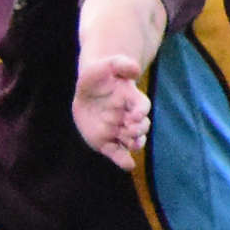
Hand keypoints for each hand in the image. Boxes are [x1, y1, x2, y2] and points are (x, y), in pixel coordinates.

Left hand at [73, 49, 150, 167]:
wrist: (87, 89)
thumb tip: (135, 69)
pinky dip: (124, 160)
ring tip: (131, 144)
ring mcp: (119, 130)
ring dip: (134, 144)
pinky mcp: (107, 142)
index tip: (134, 115)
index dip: (140, 112)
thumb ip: (121, 64)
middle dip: (138, 130)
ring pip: (133, 141)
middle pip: (141, 127)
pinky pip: (118, 153)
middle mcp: (128, 117)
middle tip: (129, 129)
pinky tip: (128, 165)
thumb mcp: (107, 65)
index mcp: (131, 99)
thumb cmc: (100, 75)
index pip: (142, 107)